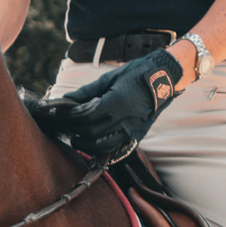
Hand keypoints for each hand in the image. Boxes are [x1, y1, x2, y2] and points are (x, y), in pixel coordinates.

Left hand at [30, 48, 182, 160]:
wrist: (164, 78)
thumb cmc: (135, 75)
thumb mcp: (108, 79)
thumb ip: (86, 92)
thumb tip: (66, 101)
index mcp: (116, 102)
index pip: (86, 116)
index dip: (70, 117)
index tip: (62, 113)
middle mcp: (124, 119)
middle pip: (91, 132)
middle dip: (75, 129)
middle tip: (66, 124)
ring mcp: (132, 130)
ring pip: (103, 147)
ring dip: (86, 145)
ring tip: (76, 138)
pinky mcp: (137, 136)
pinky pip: (117, 150)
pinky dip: (102, 151)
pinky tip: (92, 146)